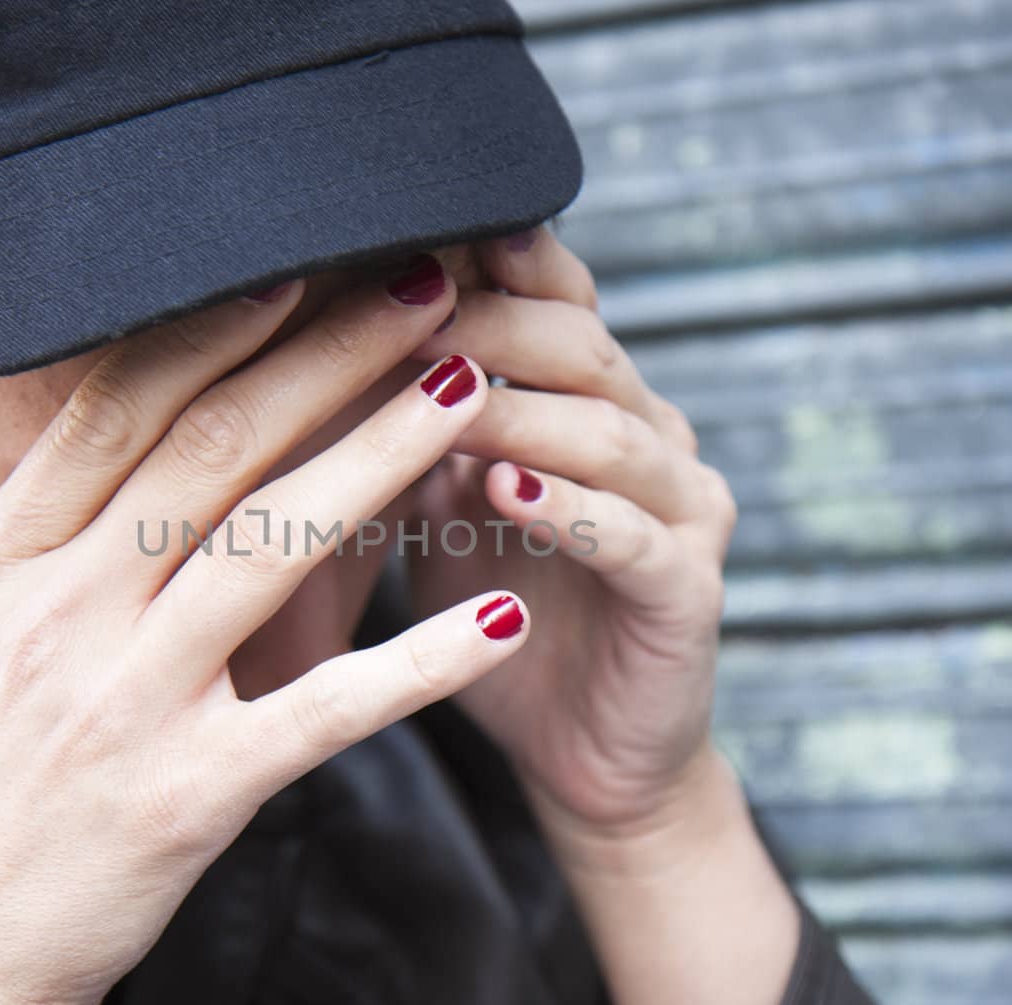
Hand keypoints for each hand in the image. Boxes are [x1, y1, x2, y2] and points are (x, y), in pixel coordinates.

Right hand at [0, 262, 528, 1004]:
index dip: (209, 328)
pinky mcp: (186, 798)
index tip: (293, 264)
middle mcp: (59, 617)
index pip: (110, 414)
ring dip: (382, 456)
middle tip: (419, 283)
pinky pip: (322, 715)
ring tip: (467, 385)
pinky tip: (495, 615)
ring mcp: (126, 705)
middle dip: (324, 356)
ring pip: (272, 548)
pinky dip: (415, 665)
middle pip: (211, 452)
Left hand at [404, 229, 740, 861]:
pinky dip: (568, 509)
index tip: (396, 240)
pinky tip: (505, 491)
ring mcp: (681, 511)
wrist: (579, 757)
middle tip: (402, 309)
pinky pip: (632, 536)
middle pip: (580, 345)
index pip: (553, 300)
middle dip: (488, 322)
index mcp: (591, 404)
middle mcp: (650, 436)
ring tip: (444, 391)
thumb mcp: (442, 510)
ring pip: (608, 431)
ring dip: (522, 408)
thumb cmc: (497, 621)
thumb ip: (412, 431)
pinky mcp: (688, 588)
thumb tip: (323, 341)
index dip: (485, 265)